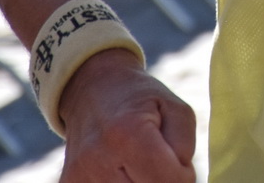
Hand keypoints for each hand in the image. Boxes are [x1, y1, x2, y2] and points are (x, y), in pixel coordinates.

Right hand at [58, 49, 196, 182]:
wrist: (92, 91)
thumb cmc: (141, 101)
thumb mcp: (175, 109)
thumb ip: (184, 148)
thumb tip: (180, 182)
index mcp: (127, 133)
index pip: (169, 181)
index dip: (183, 176)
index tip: (178, 162)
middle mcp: (98, 159)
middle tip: (158, 164)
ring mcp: (79, 177)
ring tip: (138, 167)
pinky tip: (121, 172)